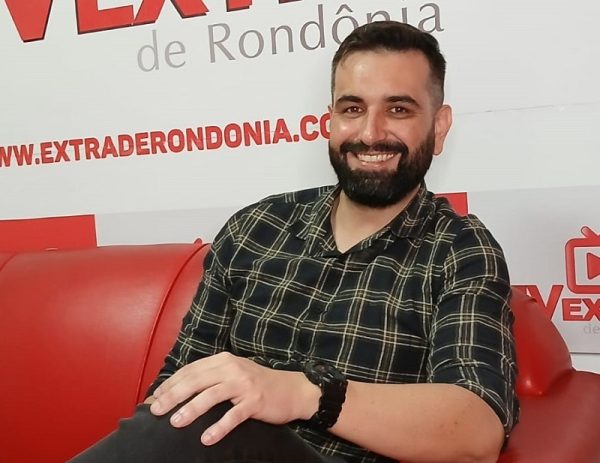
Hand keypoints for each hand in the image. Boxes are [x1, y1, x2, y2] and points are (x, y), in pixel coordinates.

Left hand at [149, 352, 319, 444]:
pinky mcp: (255, 401)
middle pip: (196, 380)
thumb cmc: (256, 384)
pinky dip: (219, 427)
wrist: (291, 389)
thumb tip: (178, 391)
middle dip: (174, 395)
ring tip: (176, 422)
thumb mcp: (233, 373)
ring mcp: (244, 384)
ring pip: (212, 395)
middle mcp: (232, 368)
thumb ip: (210, 378)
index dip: (171, 383)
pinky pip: (233, 415)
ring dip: (192, 409)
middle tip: (156, 410)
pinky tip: (207, 438)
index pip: (190, 370)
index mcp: (223, 360)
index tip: (155, 397)